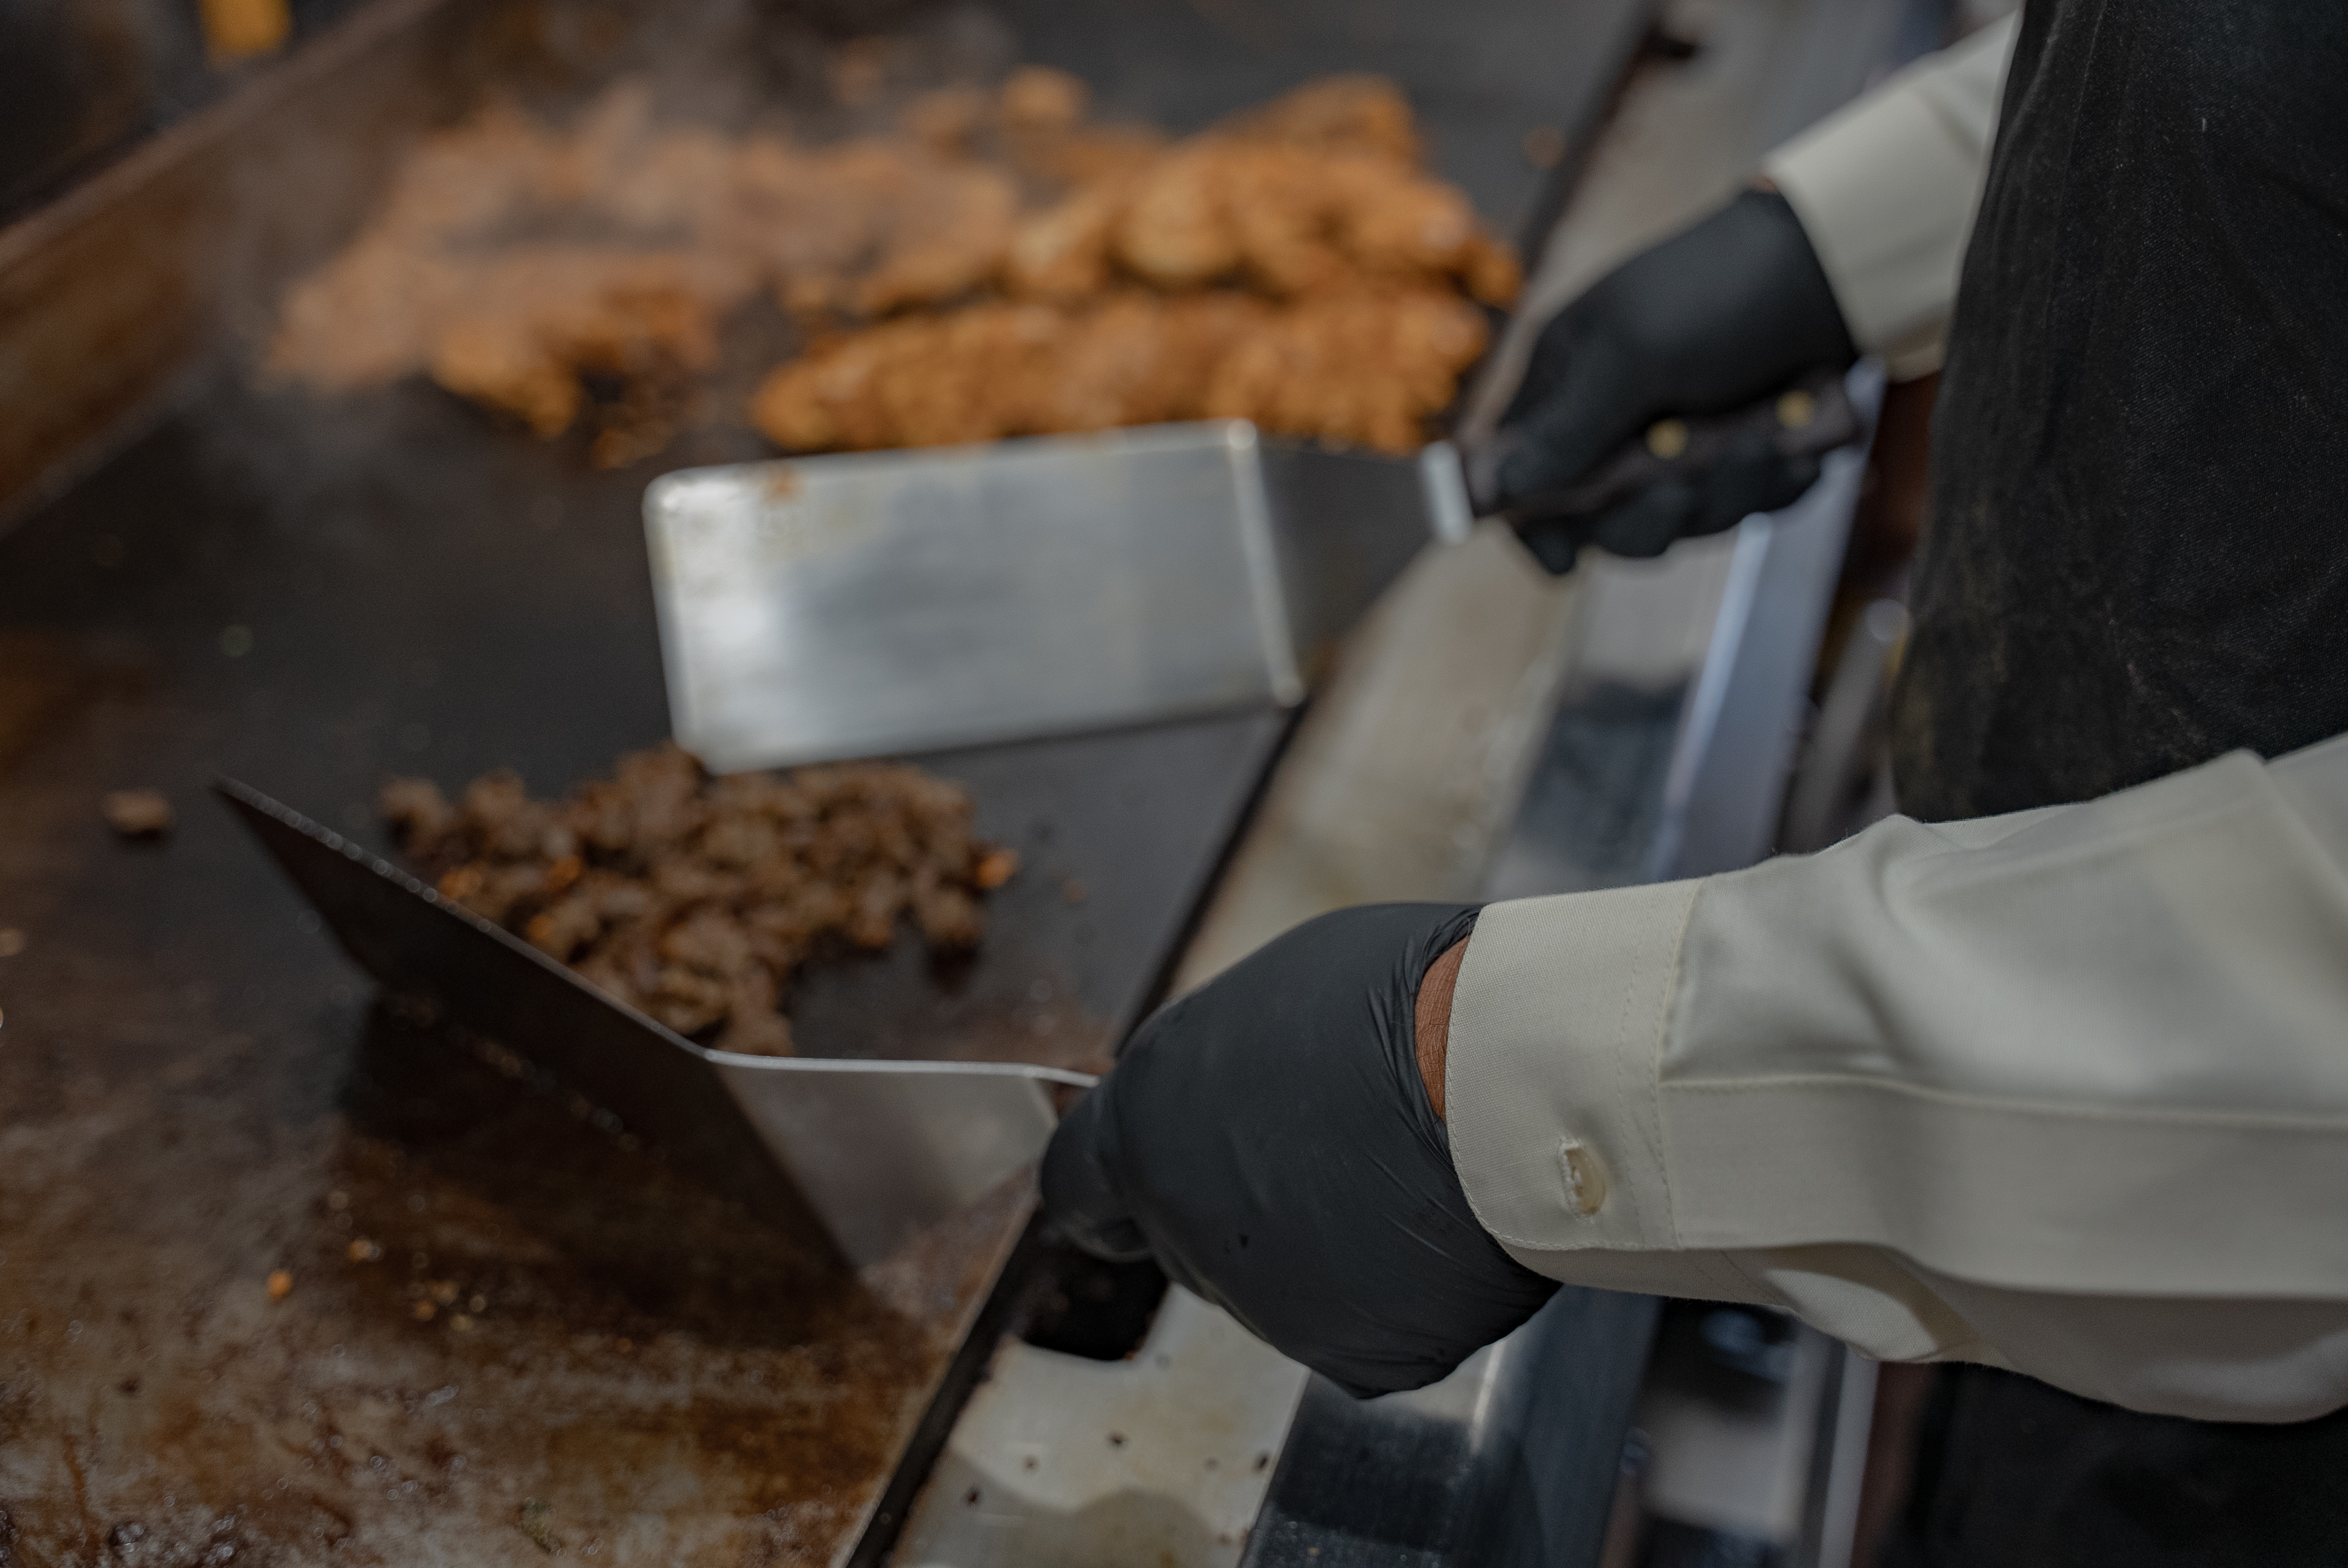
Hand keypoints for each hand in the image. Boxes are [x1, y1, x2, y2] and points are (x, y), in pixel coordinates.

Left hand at [1040, 904, 1557, 1396]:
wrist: (1508, 1079)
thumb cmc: (1404, 1005)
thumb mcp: (1274, 997)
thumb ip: (1218, 1070)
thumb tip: (1227, 1097)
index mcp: (1149, 1123)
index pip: (1076, 1187)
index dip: (1104, 1194)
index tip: (1119, 1201)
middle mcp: (1189, 1223)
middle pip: (1190, 1240)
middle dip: (1240, 1208)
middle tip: (1327, 1152)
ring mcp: (1269, 1303)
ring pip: (1281, 1288)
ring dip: (1323, 1246)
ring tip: (1401, 1169)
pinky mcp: (1353, 1354)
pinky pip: (1363, 1329)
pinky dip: (1395, 1293)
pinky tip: (1437, 1225)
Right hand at [1491, 188, 1856, 569]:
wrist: (1837, 264)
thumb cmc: (1719, 290)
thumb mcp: (1632, 353)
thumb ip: (1567, 429)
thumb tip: (1495, 494)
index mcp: (1568, 386)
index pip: (1521, 480)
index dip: (1538, 528)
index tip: (1569, 562)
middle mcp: (1616, 420)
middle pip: (1604, 522)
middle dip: (1649, 516)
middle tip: (1685, 484)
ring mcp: (1682, 439)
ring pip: (1684, 520)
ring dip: (1726, 493)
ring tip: (1763, 442)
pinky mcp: (1743, 450)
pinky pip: (1745, 506)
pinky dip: (1773, 487)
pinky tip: (1798, 450)